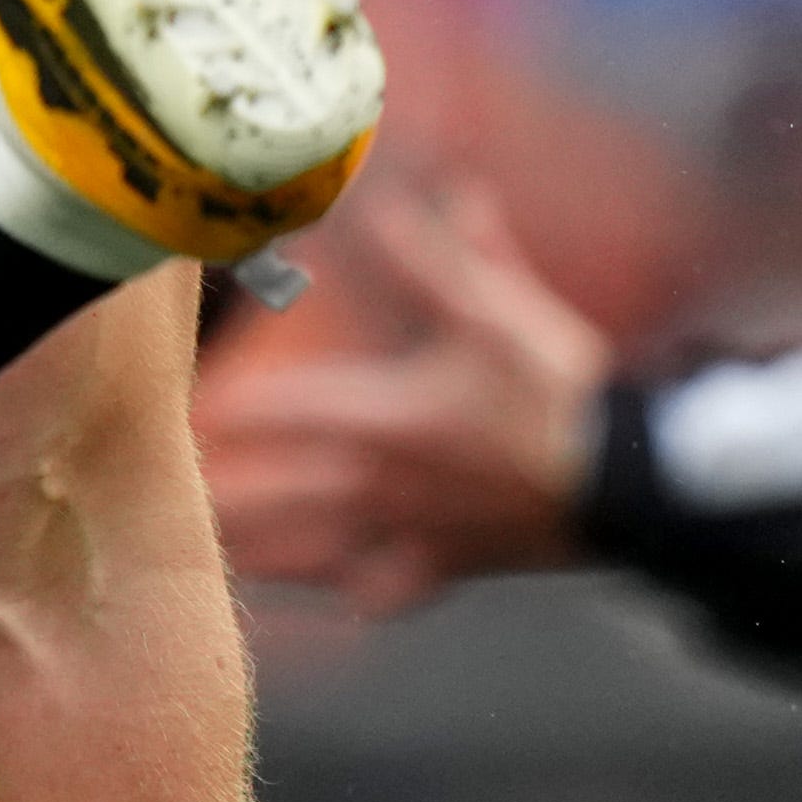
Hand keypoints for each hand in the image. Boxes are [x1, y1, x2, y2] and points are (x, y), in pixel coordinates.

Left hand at [195, 187, 617, 609]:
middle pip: (268, 500)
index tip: (182, 409)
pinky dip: (356, 595)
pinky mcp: (445, 569)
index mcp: (376, 419)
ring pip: (309, 558)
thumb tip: (388, 204)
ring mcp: (406, 535)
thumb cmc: (556, 392)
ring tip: (219, 556)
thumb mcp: (493, 311)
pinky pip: (382, 593)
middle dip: (216, 497)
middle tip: (172, 494)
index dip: (219, 410)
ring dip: (259, 557)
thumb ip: (434, 258)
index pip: (270, 412)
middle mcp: (374, 487)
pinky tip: (342, 597)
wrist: (628, 481)